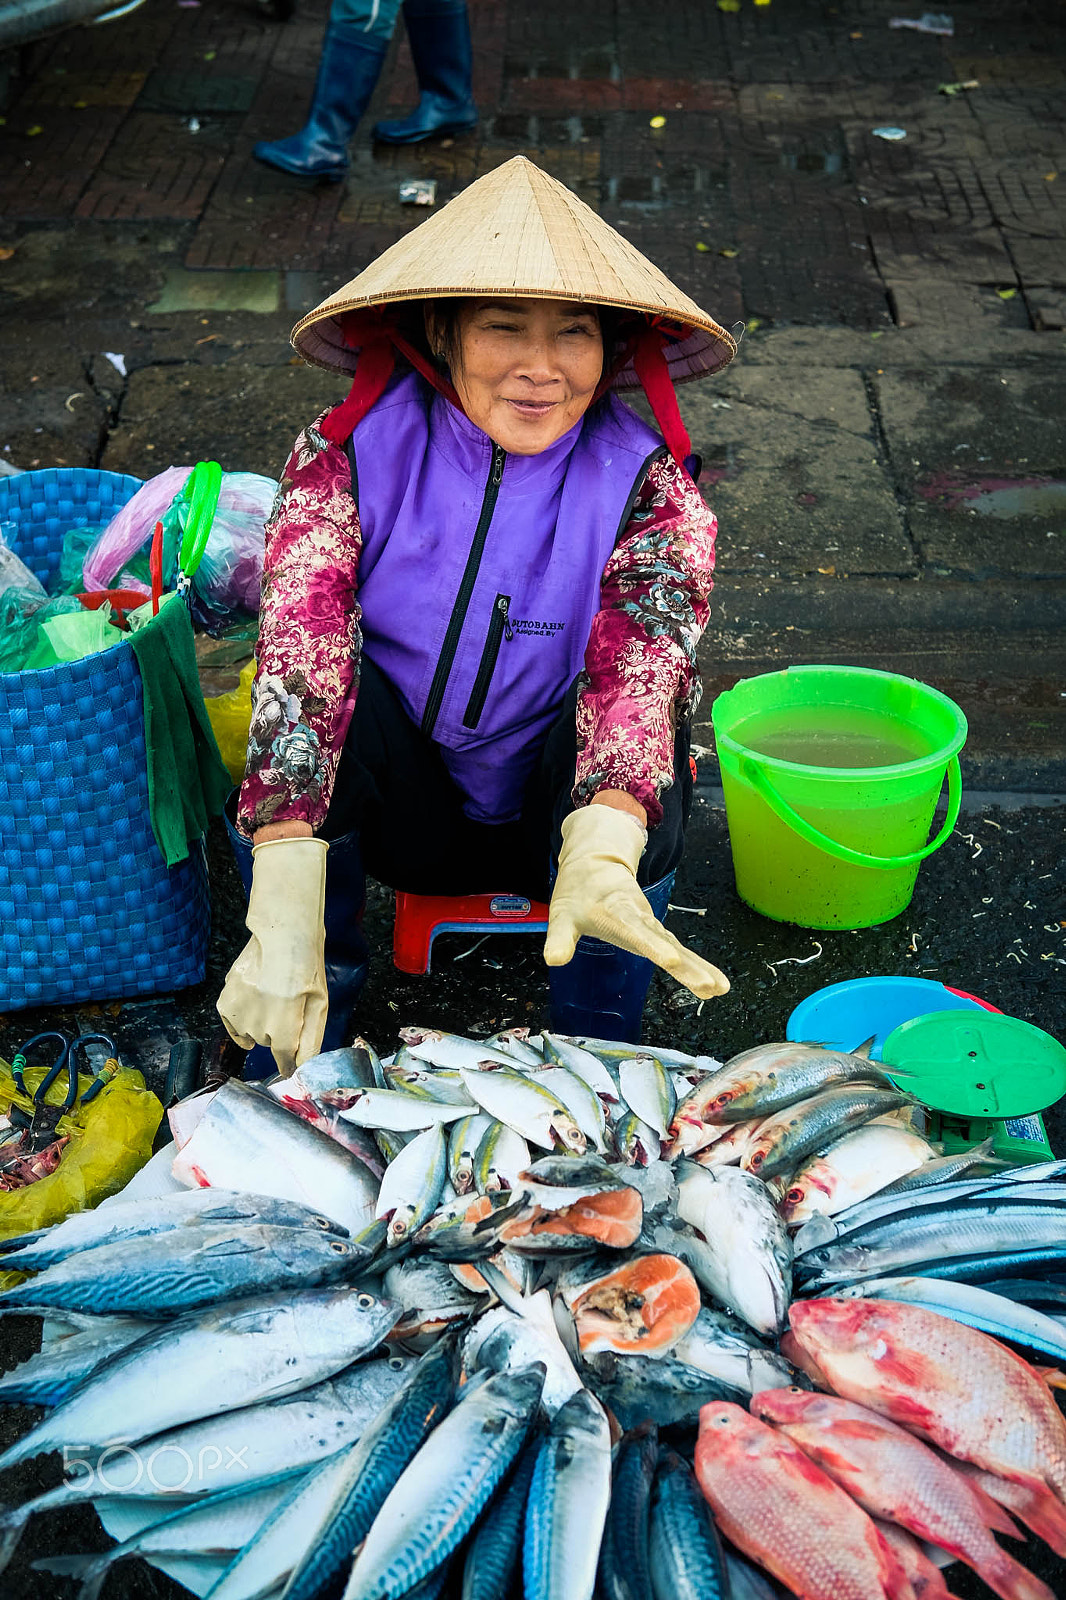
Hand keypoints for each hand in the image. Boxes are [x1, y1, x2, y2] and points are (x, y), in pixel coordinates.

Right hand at [217, 836, 328, 1075]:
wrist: (283, 936)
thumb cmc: (306, 968)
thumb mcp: (319, 1004)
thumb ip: (311, 1039)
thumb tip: (304, 1067)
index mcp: (284, 1022)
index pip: (285, 1059)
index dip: (290, 1063)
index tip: (291, 1065)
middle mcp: (258, 1020)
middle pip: (269, 1044)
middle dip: (279, 1033)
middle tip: (288, 1007)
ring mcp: (238, 1010)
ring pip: (251, 1035)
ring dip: (261, 1026)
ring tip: (271, 1001)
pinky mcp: (226, 1001)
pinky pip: (232, 1026)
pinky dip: (241, 1025)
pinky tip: (253, 1011)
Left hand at [543, 805, 729, 998]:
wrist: (597, 862)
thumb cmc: (578, 892)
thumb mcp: (562, 915)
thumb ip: (560, 938)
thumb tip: (553, 959)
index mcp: (618, 913)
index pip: (637, 931)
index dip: (653, 945)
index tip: (671, 960)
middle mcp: (640, 919)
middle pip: (666, 943)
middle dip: (687, 965)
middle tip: (709, 986)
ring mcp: (650, 926)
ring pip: (678, 947)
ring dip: (699, 967)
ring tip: (720, 988)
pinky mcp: (654, 932)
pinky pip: (679, 949)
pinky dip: (697, 965)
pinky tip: (715, 984)